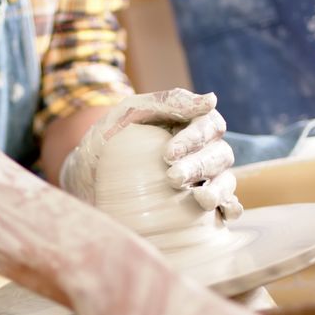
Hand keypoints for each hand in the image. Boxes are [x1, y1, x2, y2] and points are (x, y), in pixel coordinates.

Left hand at [59, 88, 242, 218]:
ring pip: (226, 181)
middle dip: (199, 167)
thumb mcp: (130, 113)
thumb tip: (212, 100)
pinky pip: (226, 207)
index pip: (209, 126)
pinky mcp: (200, 206)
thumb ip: (167, 102)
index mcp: (191, 125)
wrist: (85, 175)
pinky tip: (222, 215)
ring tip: (201, 200)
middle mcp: (203, 151)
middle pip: (219, 155)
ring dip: (219, 190)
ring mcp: (205, 179)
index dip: (194, 139)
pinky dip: (230, 209)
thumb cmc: (109, 138)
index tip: (167, 154)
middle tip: (172, 178)